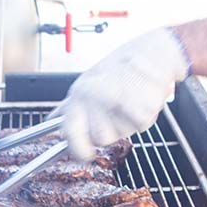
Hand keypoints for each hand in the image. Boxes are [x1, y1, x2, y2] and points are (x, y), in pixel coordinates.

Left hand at [57, 28, 188, 160]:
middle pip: (100, 138)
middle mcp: (95, 103)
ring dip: (127, 124)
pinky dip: (144, 117)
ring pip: (120, 135)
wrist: (152, 54)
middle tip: (117, 112)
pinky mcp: (139, 114)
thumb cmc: (121, 66)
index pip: (69, 134)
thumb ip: (72, 106)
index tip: (85, 153)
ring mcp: (117, 109)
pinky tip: (141, 100)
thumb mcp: (87, 82)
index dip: (78, 149)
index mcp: (79, 96)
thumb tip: (53, 120)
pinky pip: (140, 127)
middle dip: (110, 131)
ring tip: (130, 101)